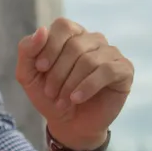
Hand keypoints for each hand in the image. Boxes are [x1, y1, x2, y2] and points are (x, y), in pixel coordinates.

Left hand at [16, 18, 133, 149]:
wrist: (68, 124)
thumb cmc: (49, 95)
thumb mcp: (28, 74)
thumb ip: (27, 50)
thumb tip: (42, 30)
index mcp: (72, 34)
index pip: (63, 26)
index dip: (50, 47)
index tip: (40, 69)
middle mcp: (93, 39)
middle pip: (75, 45)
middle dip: (58, 72)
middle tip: (50, 92)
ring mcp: (111, 53)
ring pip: (89, 60)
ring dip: (70, 83)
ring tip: (62, 100)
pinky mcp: (124, 70)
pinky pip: (107, 71)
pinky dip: (87, 87)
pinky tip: (77, 99)